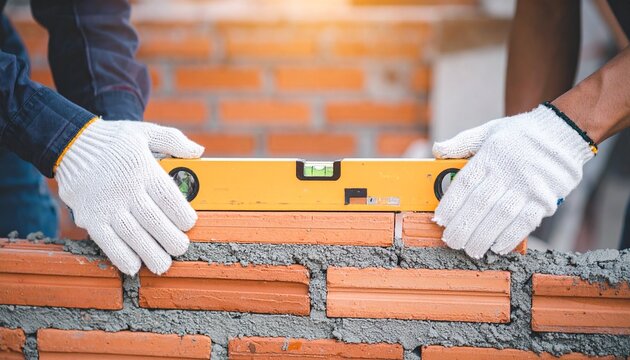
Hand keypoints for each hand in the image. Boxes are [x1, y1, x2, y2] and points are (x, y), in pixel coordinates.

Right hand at [55, 119, 203, 274]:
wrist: (72, 144)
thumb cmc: (116, 141)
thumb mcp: (146, 132)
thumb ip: (173, 141)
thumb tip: (199, 152)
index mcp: (143, 169)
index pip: (168, 197)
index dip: (182, 215)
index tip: (189, 224)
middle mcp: (125, 189)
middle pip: (154, 220)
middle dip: (171, 240)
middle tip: (180, 248)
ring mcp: (106, 205)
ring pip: (133, 236)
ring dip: (151, 254)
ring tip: (163, 265)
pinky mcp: (90, 217)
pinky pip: (107, 242)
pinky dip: (121, 257)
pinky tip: (134, 266)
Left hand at [432, 104, 593, 257]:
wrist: (563, 131)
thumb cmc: (521, 135)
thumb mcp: (489, 131)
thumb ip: (462, 143)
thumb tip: (437, 149)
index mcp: (490, 155)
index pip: (464, 184)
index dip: (450, 205)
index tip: (439, 220)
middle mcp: (508, 172)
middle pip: (480, 204)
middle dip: (462, 227)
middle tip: (451, 241)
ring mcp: (528, 186)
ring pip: (500, 217)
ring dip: (483, 237)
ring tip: (470, 250)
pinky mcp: (545, 199)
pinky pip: (525, 222)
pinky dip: (509, 237)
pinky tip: (496, 247)